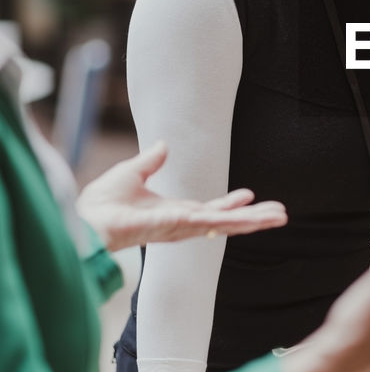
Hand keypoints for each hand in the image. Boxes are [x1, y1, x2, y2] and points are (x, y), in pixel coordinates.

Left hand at [76, 141, 287, 251]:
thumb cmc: (102, 202)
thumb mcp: (132, 172)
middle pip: (227, 221)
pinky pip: (212, 223)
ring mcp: (183, 226)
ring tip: (280, 218)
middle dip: (254, 218)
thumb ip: (150, 162)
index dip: (232, 204)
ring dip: (254, 221)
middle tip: (281, 215)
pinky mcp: (178, 225)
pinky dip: (234, 219)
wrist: (87, 217)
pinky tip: (252, 218)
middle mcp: (183, 223)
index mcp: (174, 211)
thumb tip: (163, 145)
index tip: (251, 195)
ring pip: (226, 224)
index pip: (211, 209)